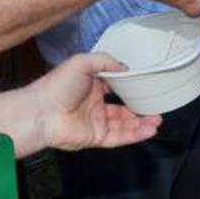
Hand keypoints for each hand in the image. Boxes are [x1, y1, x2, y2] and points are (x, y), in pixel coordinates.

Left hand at [32, 53, 161, 150]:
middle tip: (157, 106)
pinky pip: (120, 137)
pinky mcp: (96, 138)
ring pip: (124, 124)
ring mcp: (96, 122)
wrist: (41, 112)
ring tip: (158, 119)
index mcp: (91, 85)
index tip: (146, 84)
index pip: (115, 86)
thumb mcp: (81, 62)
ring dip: (142, 122)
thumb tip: (125, 68)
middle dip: (140, 108)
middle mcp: (94, 104)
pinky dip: (135, 135)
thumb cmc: (57, 86)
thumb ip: (105, 60)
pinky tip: (149, 130)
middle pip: (123, 108)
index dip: (130, 86)